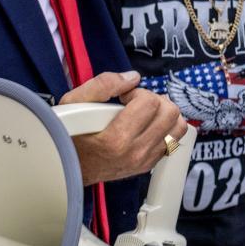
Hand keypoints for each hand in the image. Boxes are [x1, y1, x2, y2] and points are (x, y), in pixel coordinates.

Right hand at [62, 71, 187, 184]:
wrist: (66, 168)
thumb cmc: (68, 136)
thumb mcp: (73, 103)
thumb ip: (103, 85)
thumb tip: (133, 78)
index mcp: (117, 139)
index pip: (150, 102)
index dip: (138, 92)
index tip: (125, 97)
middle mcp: (136, 152)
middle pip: (170, 113)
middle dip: (156, 100)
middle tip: (138, 103)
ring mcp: (144, 161)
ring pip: (178, 129)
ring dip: (165, 114)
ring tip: (147, 113)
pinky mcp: (148, 165)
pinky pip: (173, 142)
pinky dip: (166, 129)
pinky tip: (148, 126)